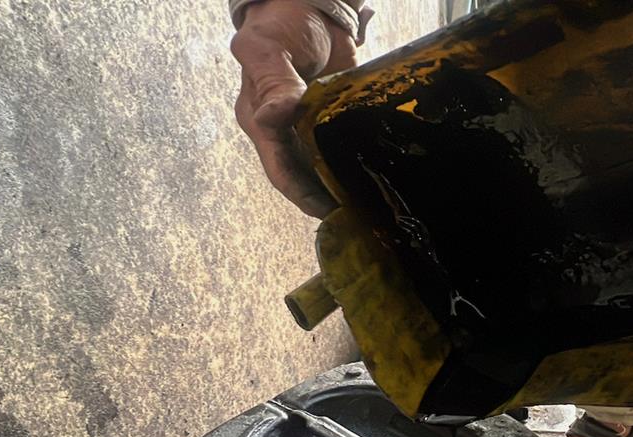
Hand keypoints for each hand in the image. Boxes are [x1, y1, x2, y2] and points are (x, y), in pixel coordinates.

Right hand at [232, 0, 360, 216]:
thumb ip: (272, 83)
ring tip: (369, 209)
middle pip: (302, 179)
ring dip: (340, 189)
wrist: (311, 6)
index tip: (329, 210)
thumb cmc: (281, 24)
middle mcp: (282, 134)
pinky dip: (353, 168)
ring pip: (322, 171)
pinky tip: (373, 182)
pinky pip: (341, 152)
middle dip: (325, 200)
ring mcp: (306, 131)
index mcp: (258, 121)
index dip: (302, 194)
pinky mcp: (331, 124)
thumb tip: (270, 120)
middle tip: (358, 218)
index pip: (279, 169)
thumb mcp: (268, 49)